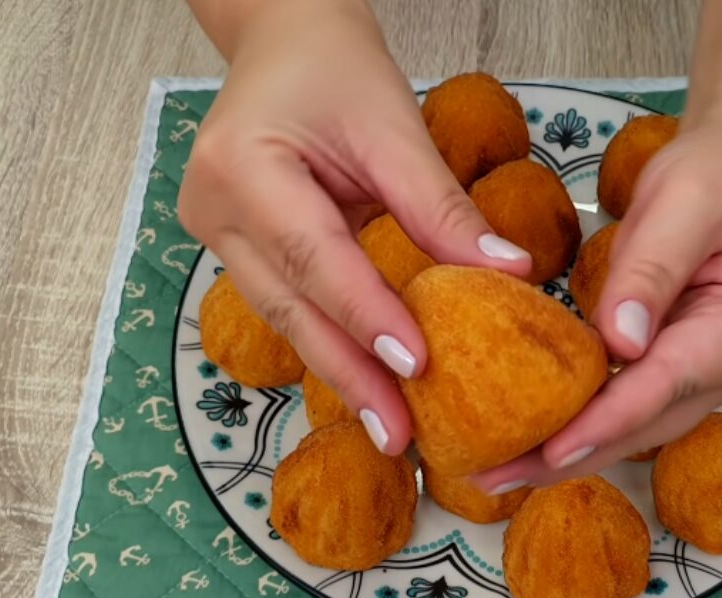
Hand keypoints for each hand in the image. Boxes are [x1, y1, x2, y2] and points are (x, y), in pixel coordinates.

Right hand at [179, 0, 529, 455]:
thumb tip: (508, 271)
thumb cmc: (335, 66)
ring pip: (287, 316)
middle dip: (351, 373)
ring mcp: (216, 232)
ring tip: (391, 426)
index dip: (366, 314)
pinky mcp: (238, 246)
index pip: (314, 257)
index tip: (416, 365)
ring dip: (342, 369)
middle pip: (292, 306)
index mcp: (242, 166)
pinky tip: (368, 381)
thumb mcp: (394, 125)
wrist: (286, 39)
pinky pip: (289, 302)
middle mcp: (213, 209)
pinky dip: (332, 339)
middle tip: (400, 435)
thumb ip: (441, 205)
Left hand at [473, 126, 721, 489]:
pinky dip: (583, 421)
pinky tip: (534, 433)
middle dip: (572, 455)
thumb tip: (618, 342)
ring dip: (570, 450)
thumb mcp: (685, 201)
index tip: (549, 451)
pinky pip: (629, 402)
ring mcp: (708, 370)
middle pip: (647, 423)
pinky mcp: (679, 363)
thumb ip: (652, 268)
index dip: (605, 422)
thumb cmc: (720, 172)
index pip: (665, 384)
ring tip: (499, 470)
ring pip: (636, 425)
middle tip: (495, 477)